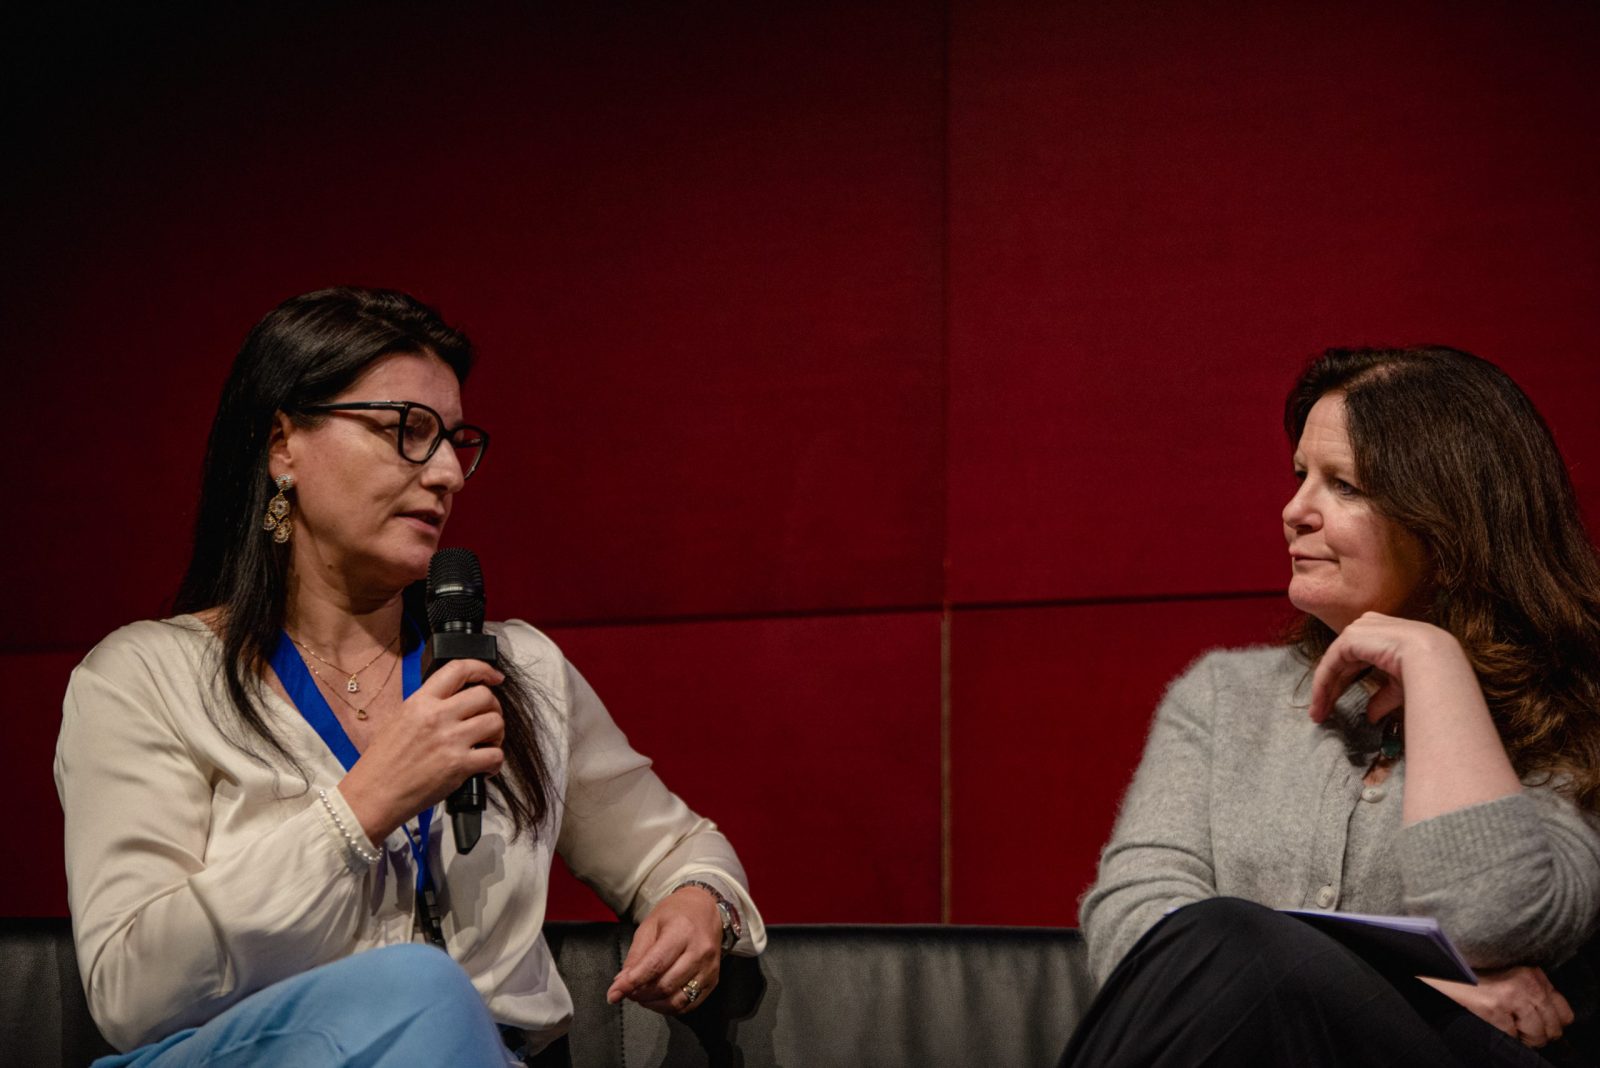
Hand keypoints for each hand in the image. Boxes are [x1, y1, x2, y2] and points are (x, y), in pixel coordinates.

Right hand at [339, 658, 505, 840]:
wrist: (371, 795)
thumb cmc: (381, 764)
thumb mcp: (398, 720)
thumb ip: (426, 707)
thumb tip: (454, 702)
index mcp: (420, 702)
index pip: (459, 669)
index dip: (483, 669)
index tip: (494, 677)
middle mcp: (437, 716)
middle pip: (485, 696)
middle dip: (494, 707)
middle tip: (488, 721)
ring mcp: (450, 740)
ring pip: (495, 722)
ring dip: (497, 734)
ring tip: (487, 744)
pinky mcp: (459, 766)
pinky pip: (495, 755)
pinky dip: (495, 763)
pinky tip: (485, 768)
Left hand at [605, 885, 722, 1013]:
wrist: (705, 908)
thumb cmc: (675, 914)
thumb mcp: (649, 926)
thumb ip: (636, 955)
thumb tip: (621, 983)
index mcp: (682, 931)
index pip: (655, 965)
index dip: (632, 983)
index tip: (614, 994)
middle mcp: (700, 951)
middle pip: (666, 985)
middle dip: (640, 995)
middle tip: (628, 992)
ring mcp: (709, 968)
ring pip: (678, 1000)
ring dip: (654, 1004)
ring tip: (641, 996)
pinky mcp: (714, 980)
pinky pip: (690, 1004)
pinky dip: (669, 1007)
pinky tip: (658, 999)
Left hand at [1307, 613, 1467, 724]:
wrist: (1433, 660)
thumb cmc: (1426, 672)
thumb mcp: (1399, 686)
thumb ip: (1381, 697)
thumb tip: (1370, 716)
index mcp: (1383, 635)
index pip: (1356, 660)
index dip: (1344, 684)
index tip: (1334, 706)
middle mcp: (1369, 628)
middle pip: (1342, 663)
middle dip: (1331, 690)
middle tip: (1321, 713)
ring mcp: (1358, 630)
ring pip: (1333, 664)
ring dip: (1323, 690)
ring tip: (1318, 714)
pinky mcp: (1350, 637)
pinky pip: (1330, 663)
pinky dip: (1323, 684)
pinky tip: (1320, 702)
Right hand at [1423, 967, 1573, 1047]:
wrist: (1439, 970)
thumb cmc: (1473, 974)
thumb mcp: (1510, 977)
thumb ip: (1531, 990)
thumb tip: (1550, 1017)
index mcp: (1532, 973)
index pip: (1563, 1011)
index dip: (1551, 1022)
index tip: (1537, 1023)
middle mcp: (1527, 982)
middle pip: (1553, 1026)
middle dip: (1537, 1034)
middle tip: (1519, 1028)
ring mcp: (1512, 994)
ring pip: (1536, 1035)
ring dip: (1522, 1037)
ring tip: (1505, 1026)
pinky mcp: (1494, 1007)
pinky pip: (1511, 1036)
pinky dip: (1502, 1035)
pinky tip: (1491, 1021)